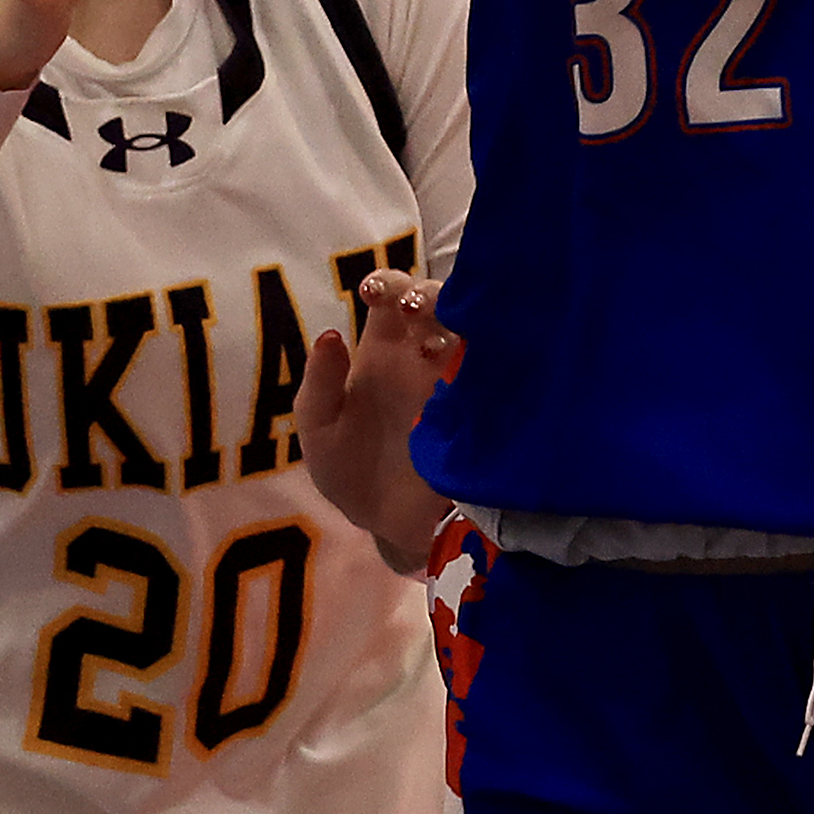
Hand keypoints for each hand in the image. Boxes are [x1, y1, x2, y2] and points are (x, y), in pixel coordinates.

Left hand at [299, 269, 460, 575]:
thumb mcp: (320, 433)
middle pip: (435, 301)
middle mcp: (423, 357)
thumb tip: (331, 334)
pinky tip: (472, 364)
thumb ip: (318, 387)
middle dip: (425, 293)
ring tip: (436, 342)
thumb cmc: (353, 475)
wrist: (391, 530)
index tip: (372, 293)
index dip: (385, 283)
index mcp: (382, 355)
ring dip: (456, 322)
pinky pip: (495, 371)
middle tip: (411, 308)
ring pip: (469, 328)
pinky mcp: (482, 408)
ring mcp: (457, 380)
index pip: (390, 298)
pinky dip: (488, 358)